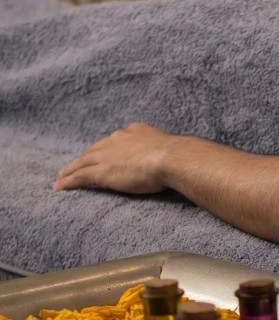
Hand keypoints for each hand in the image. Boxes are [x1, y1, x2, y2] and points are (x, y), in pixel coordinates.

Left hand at [53, 123, 178, 193]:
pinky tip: (59, 187)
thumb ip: (163, 149)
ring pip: (82, 163)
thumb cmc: (177, 155)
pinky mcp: (101, 171)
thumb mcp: (168, 146)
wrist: (171, 158)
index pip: (114, 141)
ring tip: (62, 177)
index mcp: (134, 132)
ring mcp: (107, 155)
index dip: (105, 149)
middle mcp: (117, 140)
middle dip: (84, 158)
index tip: (100, 154)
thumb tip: (174, 155)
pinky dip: (67, 181)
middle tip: (74, 165)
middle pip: (94, 150)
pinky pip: (79, 176)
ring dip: (70, 170)